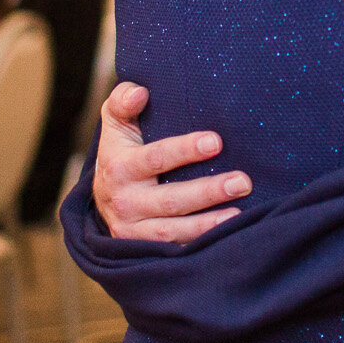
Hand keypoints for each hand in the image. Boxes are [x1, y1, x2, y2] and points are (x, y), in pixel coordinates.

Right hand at [93, 82, 253, 242]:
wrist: (101, 197)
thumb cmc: (120, 150)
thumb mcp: (115, 123)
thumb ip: (123, 101)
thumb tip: (141, 92)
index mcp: (119, 167)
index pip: (155, 158)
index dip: (185, 150)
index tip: (216, 141)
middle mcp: (125, 202)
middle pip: (170, 200)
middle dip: (208, 191)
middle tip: (242, 181)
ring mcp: (134, 230)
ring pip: (173, 231)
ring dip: (208, 224)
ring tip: (240, 214)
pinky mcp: (145, 250)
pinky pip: (174, 250)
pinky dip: (200, 245)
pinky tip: (226, 238)